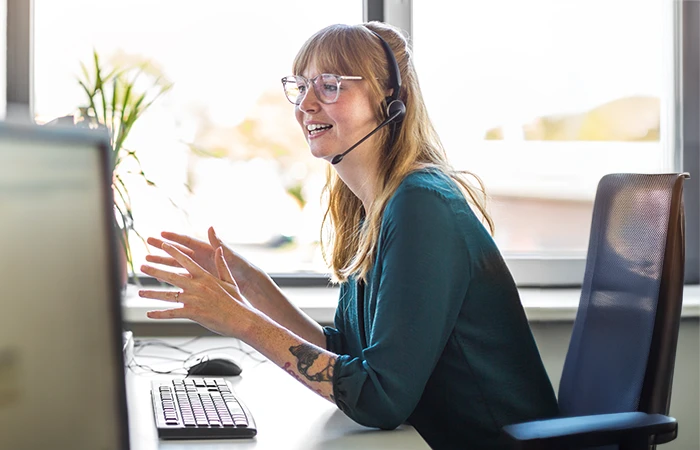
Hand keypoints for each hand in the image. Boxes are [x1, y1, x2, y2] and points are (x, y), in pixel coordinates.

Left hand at [139, 243, 254, 337]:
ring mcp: (193, 299)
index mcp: (205, 276)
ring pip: (168, 295)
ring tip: (140, 293)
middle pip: (171, 275)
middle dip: (156, 270)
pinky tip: (149, 314)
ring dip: (152, 294)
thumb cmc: (236, 300)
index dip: (173, 251)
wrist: (240, 318)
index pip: (186, 260)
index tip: (163, 244)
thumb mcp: (229, 280)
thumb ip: (221, 264)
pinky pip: (172, 313)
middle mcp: (197, 286)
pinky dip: (160, 314)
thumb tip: (219, 249)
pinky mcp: (192, 312)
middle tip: (143, 266)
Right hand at [145, 227, 256, 292]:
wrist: (247, 282)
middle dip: (162, 247)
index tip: (161, 233)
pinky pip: (180, 278)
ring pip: (175, 265)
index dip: (174, 237)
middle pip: (177, 251)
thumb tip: (211, 227)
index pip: (187, 241)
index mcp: (207, 249)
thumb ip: (218, 243)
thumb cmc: (240, 267)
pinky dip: (169, 278)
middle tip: (147, 242)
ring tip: (146, 260)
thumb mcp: (230, 255)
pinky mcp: (198, 280)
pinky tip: (157, 278)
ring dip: (162, 263)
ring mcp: (197, 269)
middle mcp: (200, 258)